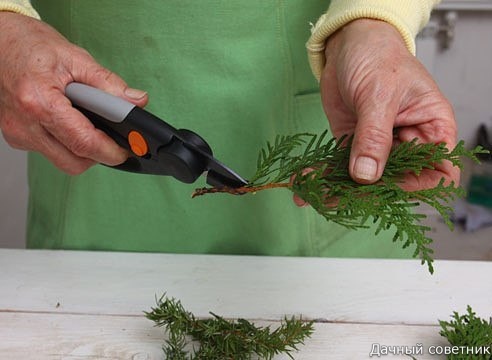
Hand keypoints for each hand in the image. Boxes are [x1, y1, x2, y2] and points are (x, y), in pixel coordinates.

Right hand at [0, 12, 147, 174]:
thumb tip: (136, 102)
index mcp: (39, 102)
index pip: (83, 143)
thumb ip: (108, 84)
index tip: (128, 150)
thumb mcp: (75, 57)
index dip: (111, 151)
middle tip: (112, 137)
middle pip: (74, 161)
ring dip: (82, 149)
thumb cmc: (31, 45)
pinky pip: (50, 151)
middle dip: (99, 154)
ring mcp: (18, 133)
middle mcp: (24, 124)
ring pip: (63, 160)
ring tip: (87, 121)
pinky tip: (69, 121)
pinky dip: (67, 143)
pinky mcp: (16, 137)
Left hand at [320, 19, 458, 191]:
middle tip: (336, 196)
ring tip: (311, 194)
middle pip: (395, 181)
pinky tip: (304, 181)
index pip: (437, 172)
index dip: (416, 186)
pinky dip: (323, 175)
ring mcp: (378, 145)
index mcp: (432, 129)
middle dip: (366, 193)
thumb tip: (366, 174)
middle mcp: (408, 142)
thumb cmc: (378, 56)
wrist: (348, 43)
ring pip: (364, 179)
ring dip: (337, 188)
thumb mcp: (379, 94)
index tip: (386, 188)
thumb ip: (374, 136)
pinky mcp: (353, 143)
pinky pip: (341, 166)